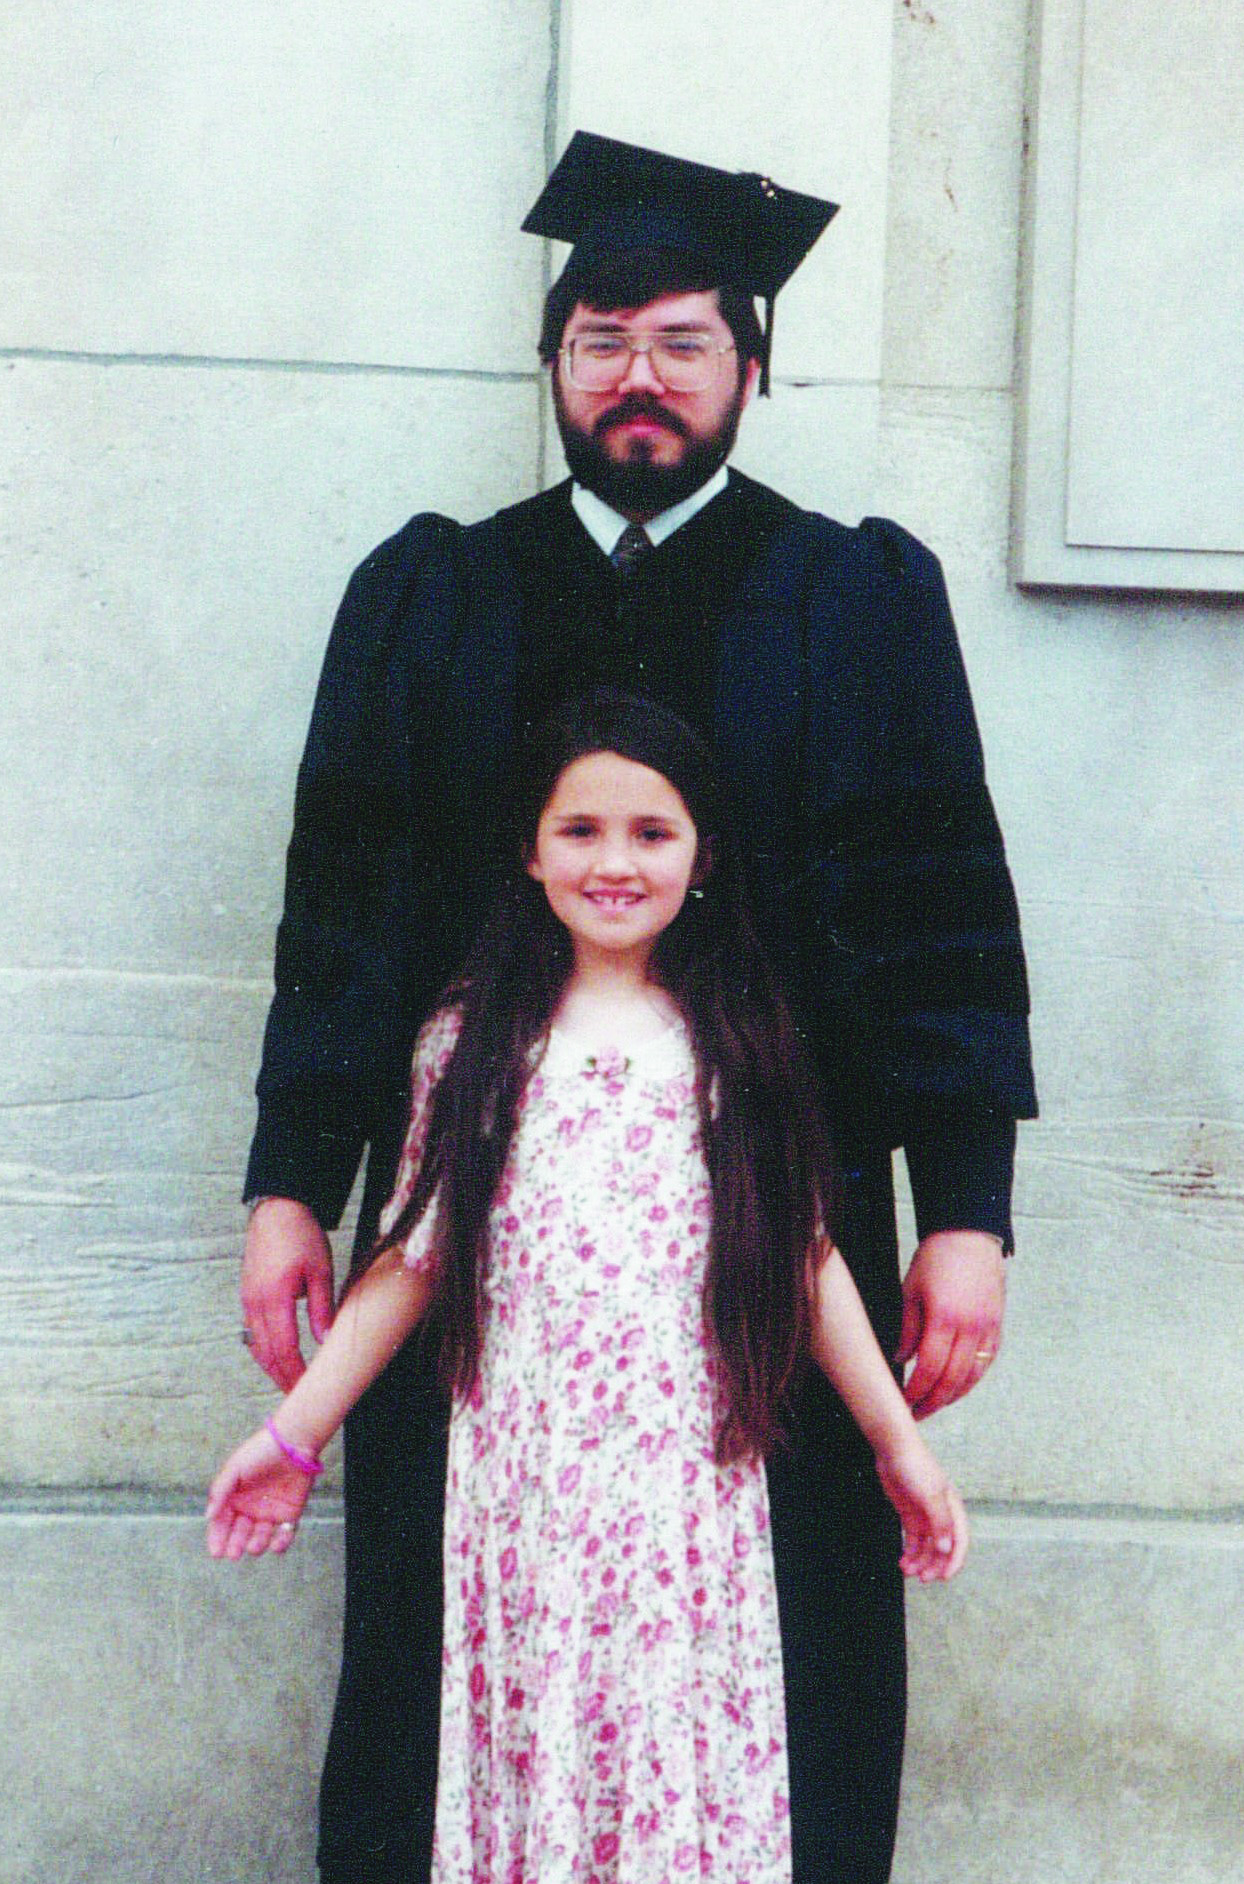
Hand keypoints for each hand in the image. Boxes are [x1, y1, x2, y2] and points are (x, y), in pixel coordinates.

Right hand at [206, 1426, 313, 1559]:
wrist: (293, 1442)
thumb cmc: (260, 1451)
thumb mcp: (234, 1468)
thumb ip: (220, 1491)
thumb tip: (208, 1516)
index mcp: (234, 1499)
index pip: (221, 1523)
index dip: (217, 1538)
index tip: (216, 1553)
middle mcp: (250, 1509)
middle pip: (239, 1534)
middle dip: (235, 1545)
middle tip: (234, 1553)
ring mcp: (269, 1513)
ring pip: (260, 1537)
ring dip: (256, 1545)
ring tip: (253, 1546)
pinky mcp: (289, 1514)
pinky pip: (284, 1535)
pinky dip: (280, 1543)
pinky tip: (275, 1546)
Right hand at [241, 1199, 335, 1390]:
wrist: (277, 1209)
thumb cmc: (301, 1235)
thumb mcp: (321, 1271)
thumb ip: (321, 1308)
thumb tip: (325, 1341)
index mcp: (274, 1299)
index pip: (283, 1349)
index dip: (294, 1373)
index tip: (306, 1389)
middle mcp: (254, 1304)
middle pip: (265, 1354)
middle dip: (281, 1377)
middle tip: (298, 1396)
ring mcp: (247, 1300)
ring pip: (256, 1345)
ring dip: (272, 1366)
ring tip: (289, 1381)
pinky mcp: (247, 1295)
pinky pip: (253, 1331)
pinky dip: (265, 1349)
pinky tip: (278, 1355)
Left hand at [875, 1432, 968, 1581]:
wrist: (893, 1450)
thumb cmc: (915, 1467)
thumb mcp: (930, 1495)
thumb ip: (940, 1523)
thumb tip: (946, 1549)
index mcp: (953, 1509)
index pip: (959, 1541)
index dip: (954, 1561)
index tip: (944, 1577)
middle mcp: (941, 1515)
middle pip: (942, 1548)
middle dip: (933, 1565)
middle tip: (922, 1578)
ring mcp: (925, 1516)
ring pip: (927, 1547)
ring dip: (920, 1562)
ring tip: (907, 1571)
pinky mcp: (910, 1515)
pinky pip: (913, 1541)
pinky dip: (909, 1553)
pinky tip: (903, 1562)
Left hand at [898, 1229, 1004, 1419]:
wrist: (969, 1234)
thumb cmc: (936, 1258)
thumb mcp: (910, 1290)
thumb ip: (907, 1328)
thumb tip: (901, 1359)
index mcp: (945, 1319)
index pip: (929, 1369)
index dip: (916, 1392)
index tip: (903, 1403)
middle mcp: (971, 1328)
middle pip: (952, 1380)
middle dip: (932, 1402)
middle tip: (916, 1414)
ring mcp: (988, 1329)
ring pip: (972, 1376)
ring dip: (952, 1396)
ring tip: (934, 1405)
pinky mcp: (997, 1326)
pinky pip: (986, 1363)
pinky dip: (971, 1379)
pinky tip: (957, 1386)